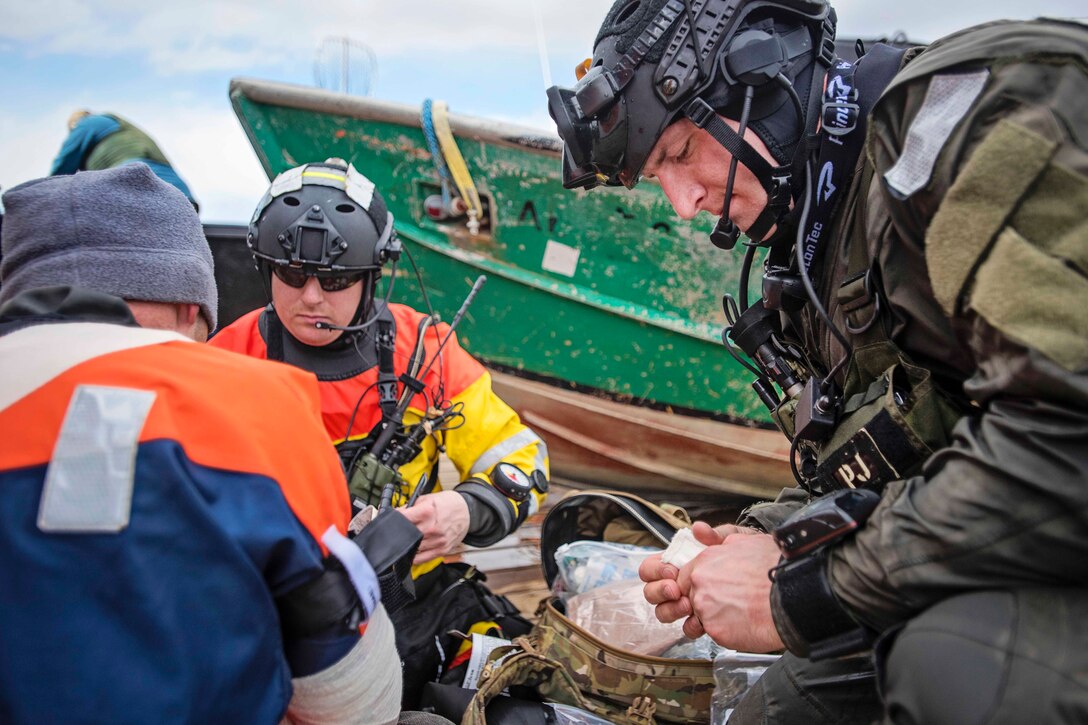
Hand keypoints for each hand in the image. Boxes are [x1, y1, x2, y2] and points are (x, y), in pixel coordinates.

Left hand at [398, 490, 469, 563]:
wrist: (468, 511)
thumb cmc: (449, 504)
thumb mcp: (428, 498)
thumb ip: (411, 506)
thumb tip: (397, 514)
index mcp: (428, 512)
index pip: (402, 519)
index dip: (394, 519)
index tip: (392, 519)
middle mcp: (433, 528)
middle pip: (406, 535)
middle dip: (400, 532)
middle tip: (400, 529)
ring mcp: (437, 541)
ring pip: (412, 548)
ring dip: (407, 544)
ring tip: (409, 537)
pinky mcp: (442, 550)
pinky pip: (422, 558)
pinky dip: (414, 556)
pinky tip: (413, 549)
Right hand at [639, 522, 757, 625]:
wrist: (778, 583)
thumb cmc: (757, 559)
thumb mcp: (737, 540)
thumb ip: (715, 535)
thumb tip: (697, 529)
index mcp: (683, 563)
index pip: (653, 568)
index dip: (657, 570)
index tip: (672, 572)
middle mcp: (683, 585)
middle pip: (652, 591)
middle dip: (659, 590)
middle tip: (675, 590)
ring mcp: (693, 604)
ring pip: (664, 610)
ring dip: (670, 609)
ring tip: (687, 605)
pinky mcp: (707, 621)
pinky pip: (687, 627)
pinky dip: (689, 626)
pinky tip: (699, 622)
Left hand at [677, 532, 783, 652]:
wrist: (795, 593)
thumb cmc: (776, 566)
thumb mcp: (745, 539)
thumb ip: (717, 537)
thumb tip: (698, 531)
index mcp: (705, 559)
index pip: (685, 576)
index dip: (700, 584)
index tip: (715, 588)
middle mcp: (700, 582)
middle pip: (690, 596)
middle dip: (706, 601)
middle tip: (730, 603)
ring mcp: (705, 607)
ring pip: (700, 616)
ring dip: (715, 617)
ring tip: (739, 614)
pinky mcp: (715, 630)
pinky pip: (714, 633)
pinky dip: (727, 632)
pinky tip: (744, 624)